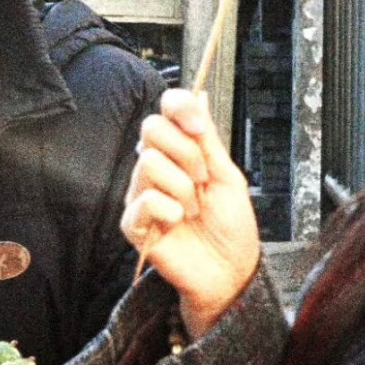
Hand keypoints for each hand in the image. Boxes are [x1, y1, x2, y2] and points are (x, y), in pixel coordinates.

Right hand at [122, 89, 258, 338]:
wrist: (230, 271)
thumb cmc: (231, 226)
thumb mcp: (228, 176)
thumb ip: (208, 139)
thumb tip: (201, 93)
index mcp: (180, 152)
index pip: (166, 110)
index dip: (180, 109)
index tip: (199, 129)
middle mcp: (156, 167)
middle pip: (151, 128)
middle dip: (187, 154)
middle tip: (204, 181)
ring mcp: (141, 193)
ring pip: (149, 162)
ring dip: (183, 188)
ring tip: (194, 210)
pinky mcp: (133, 222)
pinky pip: (143, 199)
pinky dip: (168, 209)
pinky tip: (178, 223)